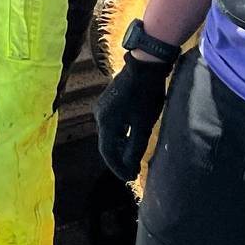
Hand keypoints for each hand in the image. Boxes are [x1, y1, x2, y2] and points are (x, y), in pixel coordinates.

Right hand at [94, 56, 175, 181]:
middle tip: (132, 171)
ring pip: (109, 134)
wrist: (144, 66)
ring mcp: (102, 107)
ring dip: (120, 147)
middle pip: (107, 144)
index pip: (108, 152)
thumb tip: (129, 166)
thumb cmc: (146, 95)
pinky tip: (130, 139)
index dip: (118, 167)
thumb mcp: (143, 124)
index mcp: (106, 122)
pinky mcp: (108, 102)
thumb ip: (135, 146)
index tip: (129, 178)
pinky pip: (111, 125)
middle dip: (119, 159)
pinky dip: (120, 136)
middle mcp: (99, 115)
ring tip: (133, 159)